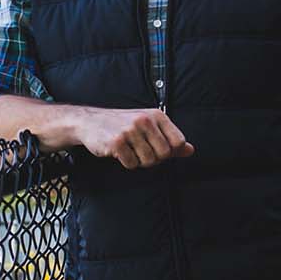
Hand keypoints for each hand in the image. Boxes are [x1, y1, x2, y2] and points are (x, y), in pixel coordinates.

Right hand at [70, 107, 193, 168]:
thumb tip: (190, 150)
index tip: (157, 148)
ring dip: (138, 161)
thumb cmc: (123, 125)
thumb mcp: (149, 127)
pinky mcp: (117, 142)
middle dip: (153, 159)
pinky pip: (131, 164)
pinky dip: (126, 163)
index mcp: (156, 115)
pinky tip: (119, 152)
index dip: (170, 151)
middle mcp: (145, 120)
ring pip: (148, 161)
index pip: (178, 142)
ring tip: (129, 150)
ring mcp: (130, 130)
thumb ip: (170, 139)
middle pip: (164, 154)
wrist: (90, 122)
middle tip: (140, 151)